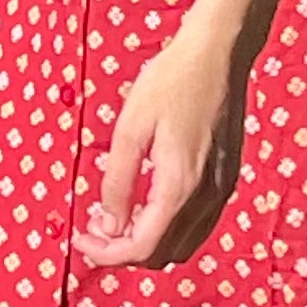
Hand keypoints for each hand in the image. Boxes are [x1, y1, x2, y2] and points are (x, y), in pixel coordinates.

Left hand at [75, 23, 250, 270]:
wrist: (219, 52)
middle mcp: (206, 197)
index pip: (141, 247)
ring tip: (115, 215)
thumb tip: (108, 226)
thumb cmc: (171, 80)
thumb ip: (118, 182)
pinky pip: (197, 225)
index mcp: (179, 185)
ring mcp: (222, 190)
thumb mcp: (130, 128)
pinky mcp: (227, 180)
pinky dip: (168, 228)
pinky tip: (146, 202)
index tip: (79, 238)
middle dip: (123, 249)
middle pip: (162, 254)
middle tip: (94, 223)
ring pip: (182, 245)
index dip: (105, 253)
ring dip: (147, 241)